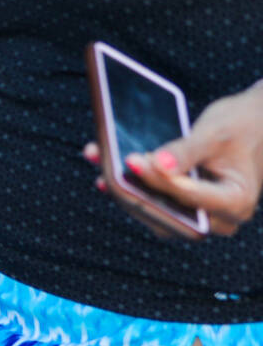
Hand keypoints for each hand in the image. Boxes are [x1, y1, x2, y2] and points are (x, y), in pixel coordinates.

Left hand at [84, 79, 262, 235]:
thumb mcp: (215, 134)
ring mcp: (195, 217)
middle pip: (167, 213)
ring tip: (98, 158)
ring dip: (122, 187)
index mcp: (237, 201)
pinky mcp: (176, 208)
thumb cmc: (239, 126)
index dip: (159, 180)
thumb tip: (156, 163)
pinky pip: (147, 202)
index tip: (132, 160)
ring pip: (151, 211)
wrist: (251, 126)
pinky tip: (101, 166)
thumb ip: (187, 151)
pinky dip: (126, 184)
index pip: (189, 195)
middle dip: (133, 191)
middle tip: (106, 170)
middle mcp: (217, 219)